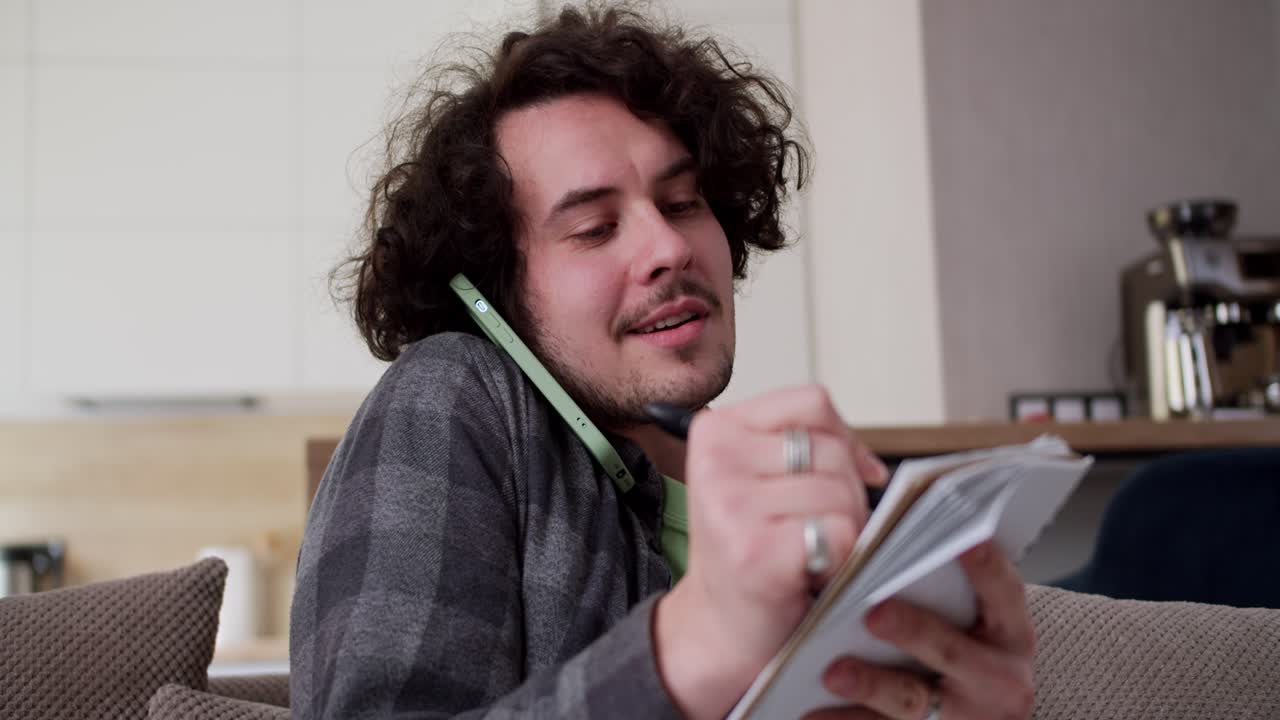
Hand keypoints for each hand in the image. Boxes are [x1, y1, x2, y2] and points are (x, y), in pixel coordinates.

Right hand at [653, 386, 889, 719]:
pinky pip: (840, 532)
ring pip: (841, 491)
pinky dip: (841, 557)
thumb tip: (874, 464)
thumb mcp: (758, 479)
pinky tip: (809, 572)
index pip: (812, 402)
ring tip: (809, 553)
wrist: (717, 630)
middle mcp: (717, 460)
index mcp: (715, 429)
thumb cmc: (748, 553)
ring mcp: (731, 505)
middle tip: (812, 532)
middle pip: (831, 449)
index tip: (837, 477)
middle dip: (845, 493)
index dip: (844, 437)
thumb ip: (804, 448)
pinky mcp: (756, 550)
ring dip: (844, 529)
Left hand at [806, 541, 1034, 719]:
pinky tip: (813, 712)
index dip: (984, 564)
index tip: (961, 539)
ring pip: (913, 700)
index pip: (1002, 591)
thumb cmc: (971, 660)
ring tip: (833, 673)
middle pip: (950, 651)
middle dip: (912, 630)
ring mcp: (967, 718)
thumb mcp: (978, 627)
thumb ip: (946, 592)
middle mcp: (999, 680)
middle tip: (874, 614)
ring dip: (871, 684)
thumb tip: (888, 548)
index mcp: (1010, 635)